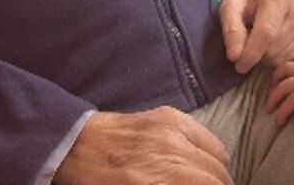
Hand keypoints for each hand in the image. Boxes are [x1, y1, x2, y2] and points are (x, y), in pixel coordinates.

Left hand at [53, 108, 232, 184]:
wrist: (73, 146)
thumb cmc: (97, 181)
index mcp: (157, 177)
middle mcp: (169, 150)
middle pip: (218, 177)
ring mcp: (172, 128)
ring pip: (220, 159)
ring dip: (217, 177)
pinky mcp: (171, 115)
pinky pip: (208, 138)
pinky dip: (211, 155)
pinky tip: (199, 166)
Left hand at [219, 0, 293, 73]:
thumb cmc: (248, 2)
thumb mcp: (231, 7)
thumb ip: (231, 30)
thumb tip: (235, 56)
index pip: (267, 32)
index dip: (251, 53)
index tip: (239, 65)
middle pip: (274, 49)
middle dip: (258, 54)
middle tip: (251, 43)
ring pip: (284, 58)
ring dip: (269, 58)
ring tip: (264, 43)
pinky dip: (282, 60)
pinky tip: (276, 47)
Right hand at [265, 52, 293, 127]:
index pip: (289, 103)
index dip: (282, 114)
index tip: (278, 123)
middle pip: (282, 86)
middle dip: (273, 98)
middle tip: (268, 108)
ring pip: (286, 68)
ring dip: (277, 76)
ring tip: (273, 85)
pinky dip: (292, 60)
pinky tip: (289, 66)